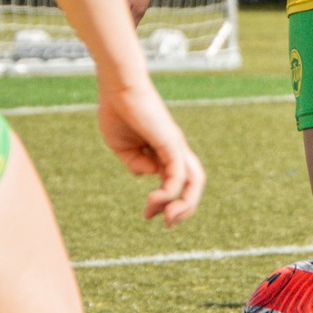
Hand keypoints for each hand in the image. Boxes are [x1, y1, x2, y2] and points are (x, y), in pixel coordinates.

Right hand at [97, 82, 204, 226]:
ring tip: (169, 220)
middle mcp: (176, 149)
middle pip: (194, 183)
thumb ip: (136, 164)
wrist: (117, 87)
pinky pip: (177, 174)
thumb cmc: (118, 111)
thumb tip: (149, 175)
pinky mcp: (170, 142)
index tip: (147, 215)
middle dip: (185, 209)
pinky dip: (170, 193)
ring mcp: (175, 145)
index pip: (177, 182)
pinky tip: (154, 201)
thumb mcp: (123, 147)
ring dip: (186, 206)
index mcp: (165, 150)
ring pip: (195, 181)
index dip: (166, 204)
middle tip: (167, 225)